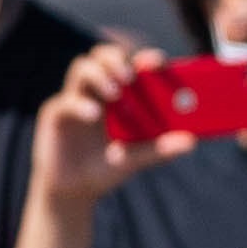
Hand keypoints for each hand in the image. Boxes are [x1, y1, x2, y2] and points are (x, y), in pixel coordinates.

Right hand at [33, 45, 182, 214]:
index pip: (132, 65)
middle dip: (117, 59)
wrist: (74, 192)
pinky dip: (80, 104)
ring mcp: (75, 98)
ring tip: (115, 93)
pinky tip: (94, 115)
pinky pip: (66, 101)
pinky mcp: (55, 113)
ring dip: (100, 76)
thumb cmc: (106, 168)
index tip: (157, 62)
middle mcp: (98, 91)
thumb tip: (191, 142)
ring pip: (82, 68)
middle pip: (103, 56)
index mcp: (122, 95)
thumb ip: (159, 149)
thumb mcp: (135, 159)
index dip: (144, 59)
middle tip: (131, 75)